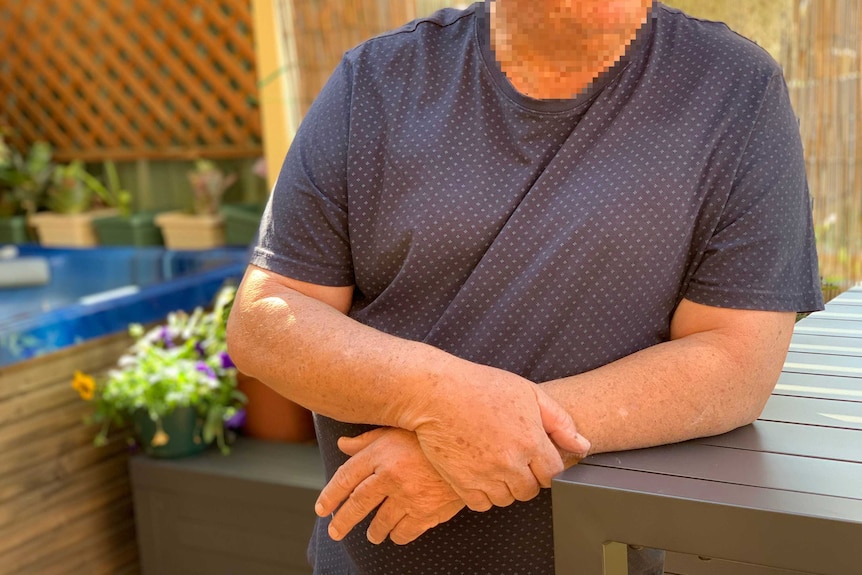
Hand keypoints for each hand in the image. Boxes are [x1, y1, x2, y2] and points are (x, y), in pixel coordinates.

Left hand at [315, 427, 464, 544]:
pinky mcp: (429, 511)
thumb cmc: (431, 435)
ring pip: (382, 521)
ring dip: (374, 531)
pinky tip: (395, 535)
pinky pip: (405, 531)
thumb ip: (368, 440)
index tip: (322, 509)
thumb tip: (343, 445)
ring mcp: (410, 496)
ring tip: (372, 534)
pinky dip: (397, 535)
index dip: (331, 495)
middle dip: (343, 520)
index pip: (346, 477)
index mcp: (381, 452)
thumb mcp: (397, 430)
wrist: (472, 446)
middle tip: (335, 531)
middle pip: (359, 503)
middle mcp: (391, 475)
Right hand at [405, 362, 590, 511]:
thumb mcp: (529, 393)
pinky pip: (482, 504)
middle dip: (527, 477)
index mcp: (531, 440)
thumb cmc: (480, 387)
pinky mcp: (462, 482)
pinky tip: (481, 474)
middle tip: (514, 459)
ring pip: (508, 499)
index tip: (537, 459)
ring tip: (496, 464)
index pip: (554, 475)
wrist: (437, 392)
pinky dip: (484, 494)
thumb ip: (560, 421)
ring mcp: (486, 475)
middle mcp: (511, 462)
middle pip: (531, 490)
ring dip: (506, 487)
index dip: (547, 467)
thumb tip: (582, 445)